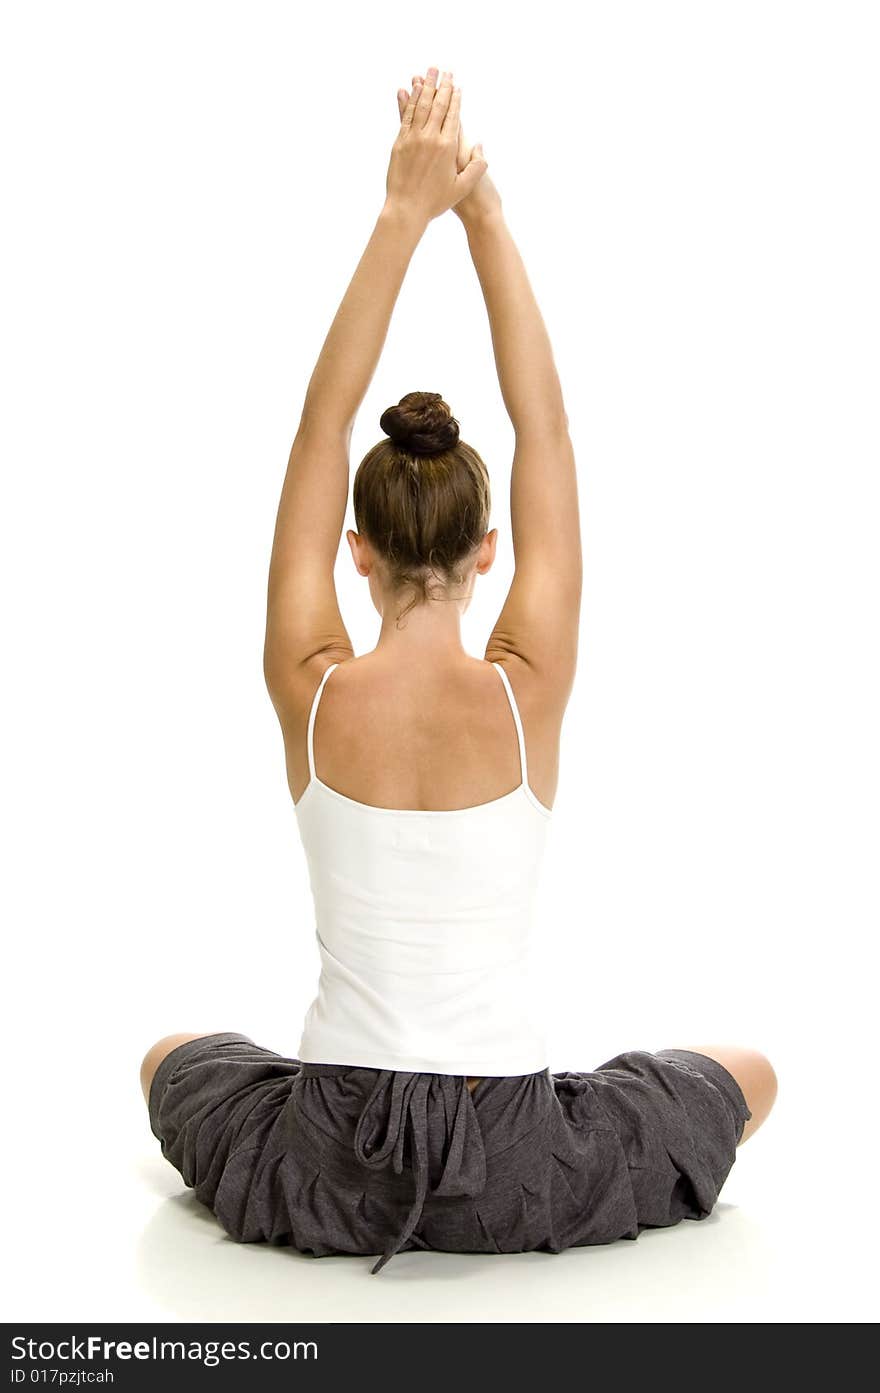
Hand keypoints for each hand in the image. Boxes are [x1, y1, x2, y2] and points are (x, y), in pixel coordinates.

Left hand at [385, 66, 487, 225]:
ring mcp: (413, 139)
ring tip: (428, 73)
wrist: (406, 209)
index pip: (453, 115)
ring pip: (420, 106)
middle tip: (444, 71)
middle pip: (437, 105)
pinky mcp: (399, 143)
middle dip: (442, 86)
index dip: (455, 98)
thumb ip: (477, 168)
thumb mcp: (462, 188)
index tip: (456, 86)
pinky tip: (409, 90)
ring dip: (425, 87)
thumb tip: (481, 147)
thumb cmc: (435, 202)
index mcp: (448, 147)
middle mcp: (430, 138)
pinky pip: (405, 117)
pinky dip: (408, 101)